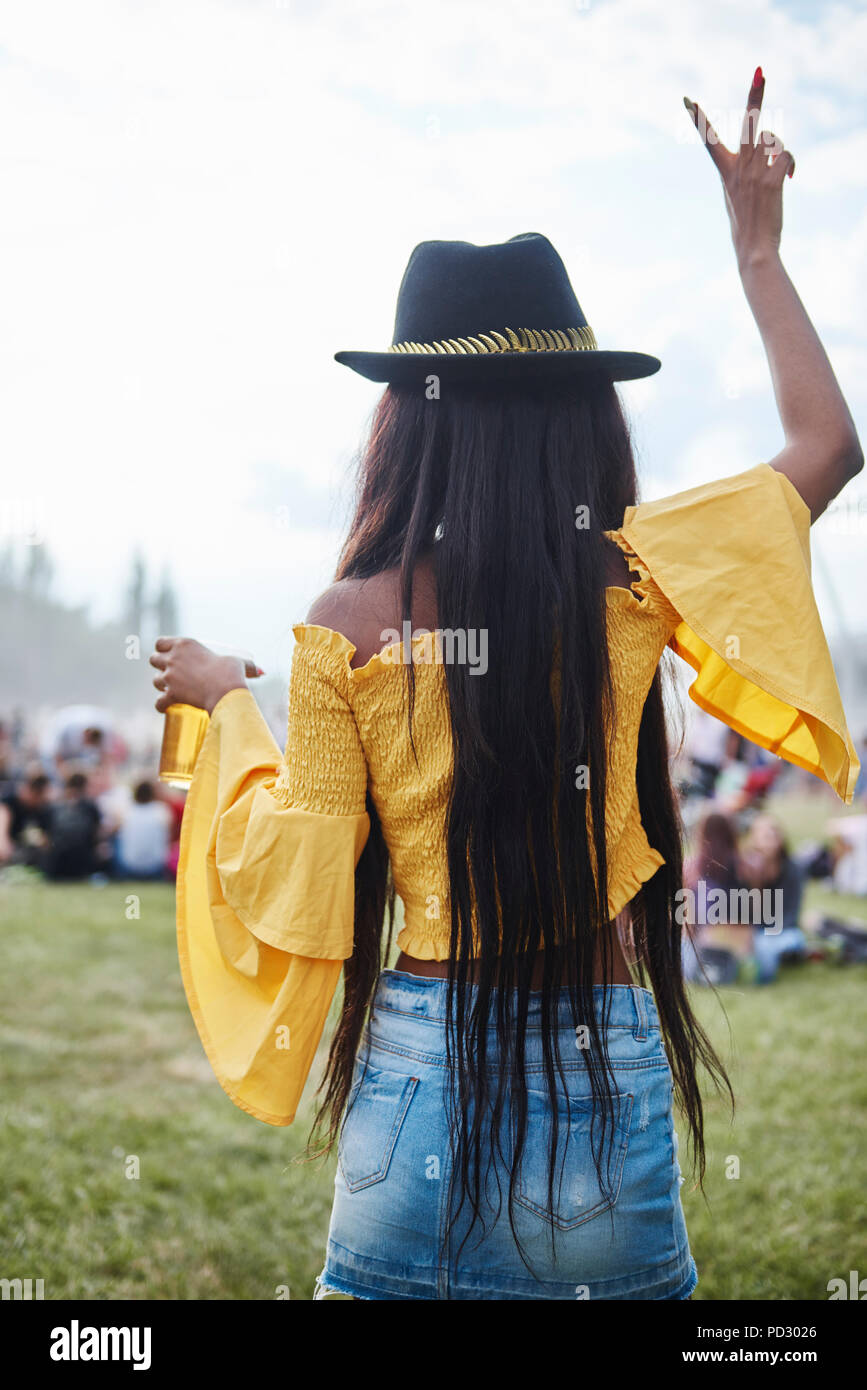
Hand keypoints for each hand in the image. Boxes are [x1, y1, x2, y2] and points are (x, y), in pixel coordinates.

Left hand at [149, 637, 262, 714]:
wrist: (226, 691)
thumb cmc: (232, 674)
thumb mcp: (238, 664)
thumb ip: (247, 665)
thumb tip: (262, 671)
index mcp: (185, 644)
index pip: (160, 642)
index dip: (163, 649)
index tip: (169, 656)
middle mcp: (173, 657)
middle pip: (153, 659)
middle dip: (160, 667)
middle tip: (172, 674)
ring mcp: (170, 676)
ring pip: (155, 680)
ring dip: (161, 686)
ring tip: (172, 690)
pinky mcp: (170, 693)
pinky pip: (158, 702)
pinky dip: (162, 705)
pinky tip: (167, 707)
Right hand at [683, 68, 794, 269]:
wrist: (753, 250)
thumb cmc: (745, 224)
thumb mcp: (735, 194)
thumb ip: (742, 169)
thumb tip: (763, 147)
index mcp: (725, 171)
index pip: (708, 140)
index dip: (698, 119)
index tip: (686, 100)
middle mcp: (738, 169)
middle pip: (748, 123)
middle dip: (755, 95)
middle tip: (760, 71)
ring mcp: (754, 174)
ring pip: (773, 140)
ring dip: (780, 149)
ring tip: (780, 169)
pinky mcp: (771, 181)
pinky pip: (786, 155)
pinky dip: (791, 163)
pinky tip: (789, 178)